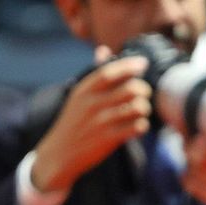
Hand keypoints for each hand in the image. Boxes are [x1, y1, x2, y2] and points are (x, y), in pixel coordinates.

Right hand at [29, 53, 152, 194]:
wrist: (60, 153)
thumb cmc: (74, 122)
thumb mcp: (79, 96)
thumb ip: (95, 75)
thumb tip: (104, 50)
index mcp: (84, 90)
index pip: (109, 72)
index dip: (129, 65)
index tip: (143, 63)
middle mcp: (92, 104)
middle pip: (130, 88)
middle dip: (144, 89)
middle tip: (143, 94)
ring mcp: (101, 122)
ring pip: (137, 107)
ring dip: (145, 108)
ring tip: (141, 111)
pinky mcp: (109, 139)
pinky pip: (136, 127)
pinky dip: (142, 125)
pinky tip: (138, 126)